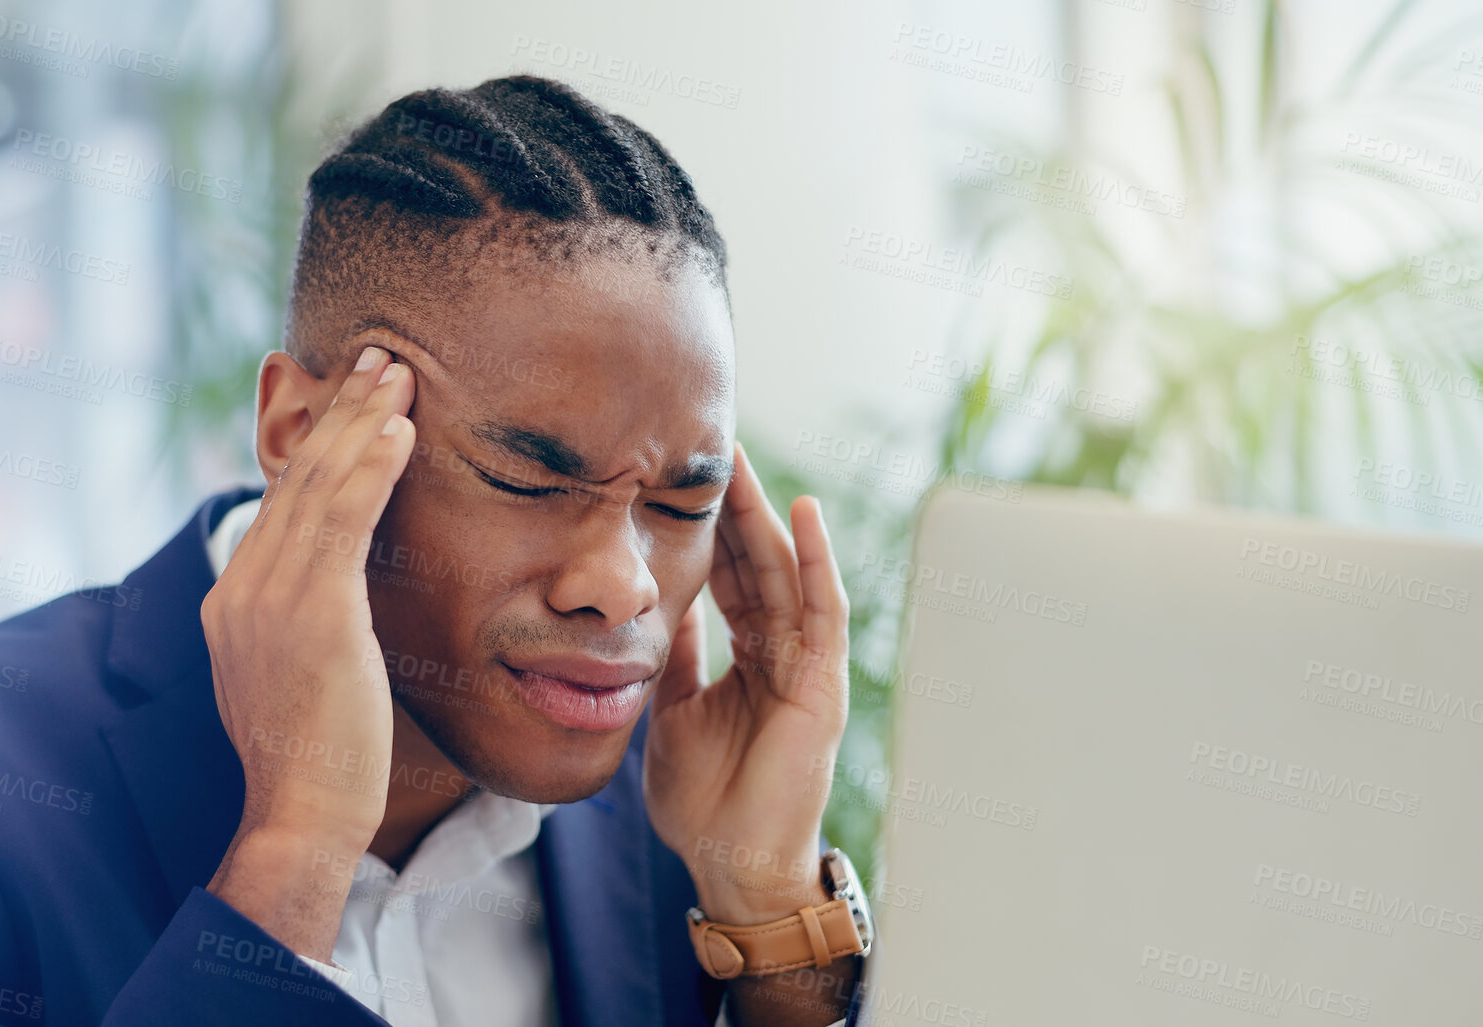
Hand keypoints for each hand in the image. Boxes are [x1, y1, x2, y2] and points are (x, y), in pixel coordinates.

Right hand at [201, 344, 415, 959]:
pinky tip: (400, 430)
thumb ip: (304, 624)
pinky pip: (344, 521)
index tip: (352, 398)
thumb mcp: (298, 675)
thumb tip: (333, 598)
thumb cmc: (320, 758)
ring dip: (361, 420)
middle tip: (377, 357)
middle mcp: (243, 588)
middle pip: (295, 477)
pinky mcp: (313, 612)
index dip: (318, 443)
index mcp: (235, 600)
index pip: (281, 502)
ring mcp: (271, 598)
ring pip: (318, 485)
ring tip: (397, 371)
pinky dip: (372, 468)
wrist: (303, 813)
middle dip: (339, 412)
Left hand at [644, 442, 850, 923]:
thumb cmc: (703, 797)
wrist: (729, 863)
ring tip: (742, 460)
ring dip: (765, 514)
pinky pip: (822, 611)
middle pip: (755, 562)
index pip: (728, 574)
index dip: (706, 525)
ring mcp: (806, 666)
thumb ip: (676, 653)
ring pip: (786, 573)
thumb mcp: (673, 707)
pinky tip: (803, 512)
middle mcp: (781, 652)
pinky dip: (815, 560)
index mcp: (747, 656)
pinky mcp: (823, 685)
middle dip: (733, 504)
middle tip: (706, 442)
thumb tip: (660, 600)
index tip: (677, 475)